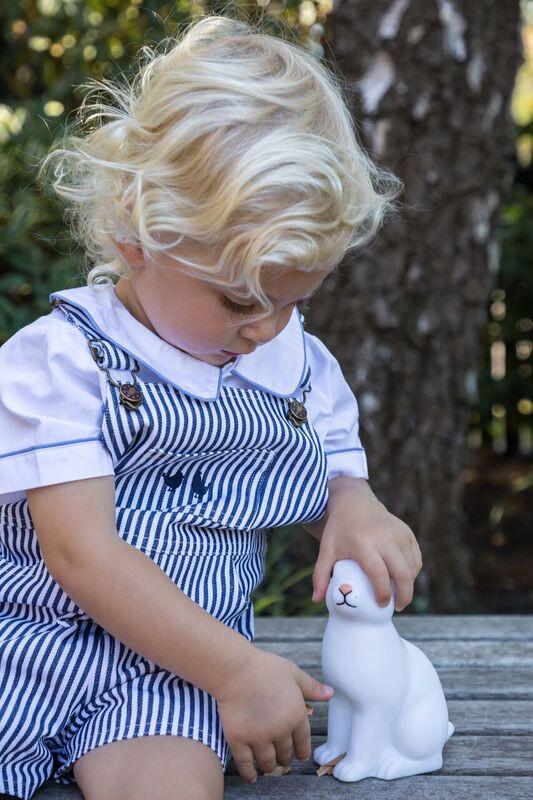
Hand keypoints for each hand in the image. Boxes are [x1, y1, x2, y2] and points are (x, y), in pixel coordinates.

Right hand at [214, 647, 333, 782]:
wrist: (236, 670)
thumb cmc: (266, 668)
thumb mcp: (294, 673)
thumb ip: (312, 687)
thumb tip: (331, 693)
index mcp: (296, 715)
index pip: (303, 741)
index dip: (303, 750)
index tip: (301, 756)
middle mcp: (280, 731)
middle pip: (285, 753)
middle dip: (286, 758)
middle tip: (283, 760)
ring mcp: (259, 737)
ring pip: (268, 762)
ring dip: (270, 767)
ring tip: (269, 768)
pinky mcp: (239, 740)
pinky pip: (245, 764)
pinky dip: (249, 773)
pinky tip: (252, 777)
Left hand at [311, 478, 422, 611]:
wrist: (355, 502)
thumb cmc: (339, 530)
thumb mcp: (327, 549)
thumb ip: (320, 575)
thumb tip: (316, 600)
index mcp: (363, 542)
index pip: (379, 574)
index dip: (383, 593)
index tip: (382, 605)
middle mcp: (384, 537)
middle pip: (402, 573)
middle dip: (404, 595)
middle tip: (398, 607)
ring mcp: (399, 534)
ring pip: (412, 567)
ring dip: (409, 584)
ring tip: (399, 594)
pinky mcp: (407, 532)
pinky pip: (415, 558)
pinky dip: (413, 572)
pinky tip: (403, 578)